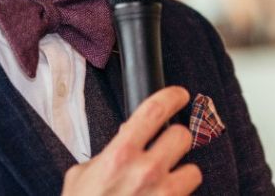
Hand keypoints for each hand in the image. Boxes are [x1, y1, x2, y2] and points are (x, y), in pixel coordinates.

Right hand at [62, 86, 200, 195]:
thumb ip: (104, 156)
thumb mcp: (81, 176)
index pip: (154, 110)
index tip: (179, 94)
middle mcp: (146, 172)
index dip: (171, 96)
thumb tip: (120, 143)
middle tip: (168, 144)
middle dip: (176, 138)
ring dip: (183, 173)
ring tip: (168, 180)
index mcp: (120, 154)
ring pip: (194, 170)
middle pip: (182, 136)